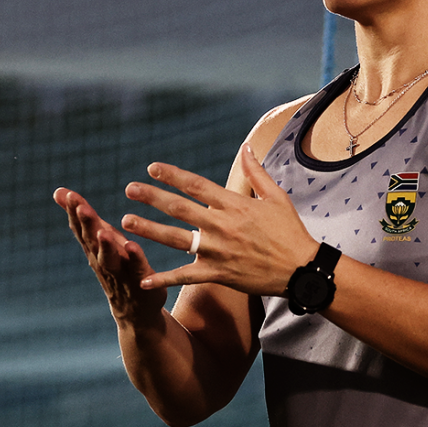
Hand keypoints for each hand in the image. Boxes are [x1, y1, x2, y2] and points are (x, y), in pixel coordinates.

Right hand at [54, 187, 167, 325]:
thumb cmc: (116, 267)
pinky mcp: (140, 280)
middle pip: (91, 241)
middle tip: (80, 206)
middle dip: (86, 224)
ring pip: (109, 257)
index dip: (73, 211)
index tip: (66, 193)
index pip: (80, 227)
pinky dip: (134, 258)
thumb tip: (58, 191)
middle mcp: (103, 259)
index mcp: (94, 248)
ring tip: (102, 231)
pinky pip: (137, 268)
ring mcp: (120, 272)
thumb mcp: (97, 240)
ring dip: (105, 245)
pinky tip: (132, 246)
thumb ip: (82, 218)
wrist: (135, 312)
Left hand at [120, 144, 319, 295]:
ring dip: (149, 229)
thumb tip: (247, 146)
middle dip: (152, 197)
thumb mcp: (277, 197)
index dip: (172, 175)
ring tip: (126, 222)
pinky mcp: (218, 274)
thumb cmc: (290, 232)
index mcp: (233, 205)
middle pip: (179, 208)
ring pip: (176, 239)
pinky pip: (185, 276)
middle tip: (129, 189)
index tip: (152, 167)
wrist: (301, 270)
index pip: (196, 185)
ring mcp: (217, 251)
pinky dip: (164, 279)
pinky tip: (143, 280)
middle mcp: (221, 226)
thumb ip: (257, 172)